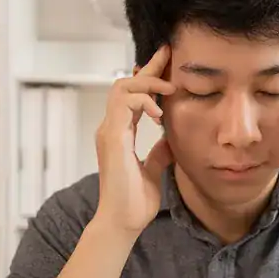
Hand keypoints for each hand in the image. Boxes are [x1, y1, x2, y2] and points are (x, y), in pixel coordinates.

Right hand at [94, 45, 175, 232]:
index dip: (149, 77)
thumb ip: (159, 152)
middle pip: (125, 83)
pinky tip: (158, 113)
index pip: (133, 96)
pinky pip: (122, 105)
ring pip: (121, 87)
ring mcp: (109, 132)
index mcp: (120, 133)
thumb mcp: (154, 170)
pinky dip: (141, 101)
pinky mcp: (111, 138)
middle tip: (168, 55)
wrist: (122, 222)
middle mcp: (111, 128)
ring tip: (169, 90)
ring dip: (146, 83)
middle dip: (148, 68)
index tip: (166, 61)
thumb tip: (170, 138)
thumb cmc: (135, 201)